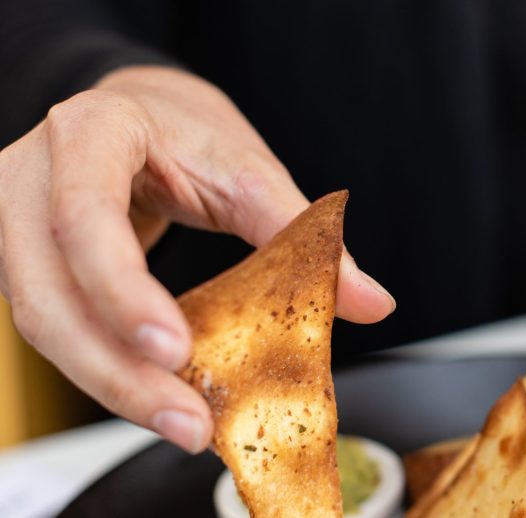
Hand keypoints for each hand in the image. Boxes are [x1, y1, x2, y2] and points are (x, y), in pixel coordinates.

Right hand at [0, 66, 394, 452]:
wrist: (143, 113)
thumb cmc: (190, 134)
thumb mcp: (250, 172)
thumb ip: (306, 234)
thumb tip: (372, 301)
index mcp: (91, 135)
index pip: (86, 218)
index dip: (123, 291)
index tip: (177, 349)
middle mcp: (34, 178)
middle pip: (48, 293)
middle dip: (117, 371)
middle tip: (188, 419)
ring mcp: (16, 221)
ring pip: (41, 323)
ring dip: (110, 383)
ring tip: (181, 420)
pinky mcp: (26, 260)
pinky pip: (55, 326)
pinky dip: (103, 366)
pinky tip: (154, 393)